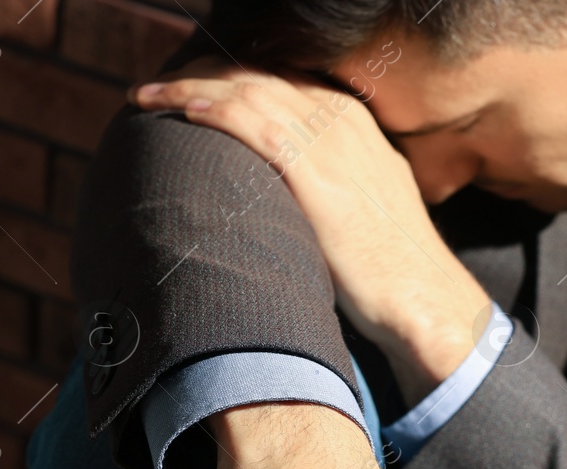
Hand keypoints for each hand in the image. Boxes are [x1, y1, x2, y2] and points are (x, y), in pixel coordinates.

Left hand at [132, 62, 492, 406]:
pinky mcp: (315, 169)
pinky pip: (252, 120)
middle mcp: (340, 118)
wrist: (421, 296)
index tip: (188, 88)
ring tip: (145, 97)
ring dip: (188, 87)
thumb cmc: (390, 267)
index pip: (279, 79)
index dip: (227, 78)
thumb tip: (289, 194)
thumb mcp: (363, 203)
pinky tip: (179, 109)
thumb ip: (329, 181)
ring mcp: (329, 139)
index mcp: (352, 121)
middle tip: (155, 89)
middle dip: (200, 75)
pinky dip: (212, 108)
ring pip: (246, 89)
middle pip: (257, 75)